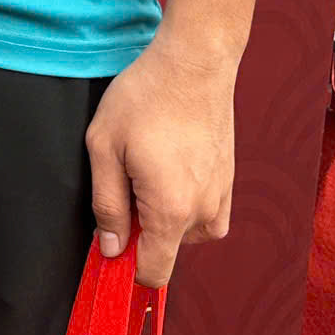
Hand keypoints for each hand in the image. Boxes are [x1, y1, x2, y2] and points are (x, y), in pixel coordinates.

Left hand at [84, 28, 238, 287]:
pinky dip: (185, 202)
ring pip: (187, 231)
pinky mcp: (230, 181)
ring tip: (149, 165)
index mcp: (171, 211)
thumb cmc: (145, 99)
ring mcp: (222, 197)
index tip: (109, 244)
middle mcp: (204, 212)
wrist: (195, 63)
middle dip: (142, 230)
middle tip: (126, 179)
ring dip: (165, 215)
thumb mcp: (105, 148)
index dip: (126, 267)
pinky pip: (206, 213)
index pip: (154, 272)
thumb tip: (110, 249)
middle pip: (168, 250)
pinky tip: (170, 165)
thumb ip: (107, 205)